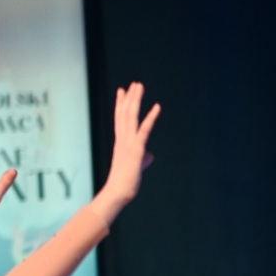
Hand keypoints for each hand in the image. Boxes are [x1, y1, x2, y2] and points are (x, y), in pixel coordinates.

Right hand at [95, 83, 160, 211]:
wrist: (118, 192)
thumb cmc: (127, 180)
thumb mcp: (137, 164)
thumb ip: (143, 156)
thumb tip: (150, 154)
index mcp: (121, 141)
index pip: (120, 118)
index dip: (121, 103)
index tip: (123, 90)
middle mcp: (122, 138)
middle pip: (125, 113)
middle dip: (131, 97)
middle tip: (135, 83)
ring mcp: (128, 142)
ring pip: (131, 116)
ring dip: (136, 100)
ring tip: (140, 86)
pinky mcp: (136, 149)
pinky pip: (144, 130)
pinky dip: (151, 117)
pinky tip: (157, 107)